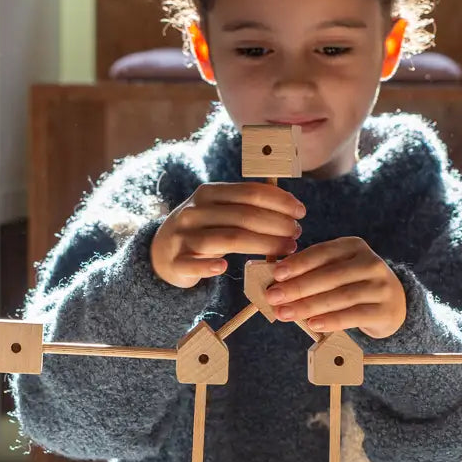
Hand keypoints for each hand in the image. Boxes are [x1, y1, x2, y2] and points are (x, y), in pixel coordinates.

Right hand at [150, 182, 305, 288]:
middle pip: (244, 217)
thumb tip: (288, 205)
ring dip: (262, 244)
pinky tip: (227, 268)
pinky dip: (210, 266)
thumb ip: (245, 206)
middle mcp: (195, 212)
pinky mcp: (176, 261)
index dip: (279, 201)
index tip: (300, 212)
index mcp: (208, 194)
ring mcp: (183, 236)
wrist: (160, 254)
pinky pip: (194, 263)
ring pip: (228, 239)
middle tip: (297, 234)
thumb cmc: (202, 230)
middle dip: (276, 225)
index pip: (249, 193)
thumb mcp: (218, 210)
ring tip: (286, 249)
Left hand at [263, 236, 406, 339]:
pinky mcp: (385, 310)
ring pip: (340, 296)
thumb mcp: (338, 271)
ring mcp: (380, 286)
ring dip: (309, 306)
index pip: (323, 252)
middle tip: (273, 297)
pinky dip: (332, 320)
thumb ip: (312, 273)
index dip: (299, 263)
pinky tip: (313, 324)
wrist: (394, 305)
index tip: (276, 274)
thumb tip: (276, 282)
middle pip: (330, 275)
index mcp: (354, 246)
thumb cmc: (354, 286)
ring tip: (286, 313)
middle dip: (298, 287)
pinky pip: (354, 316)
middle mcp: (370, 263)